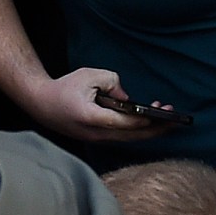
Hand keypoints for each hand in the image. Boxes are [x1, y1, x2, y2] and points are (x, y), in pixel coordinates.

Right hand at [30, 67, 164, 140]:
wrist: (41, 103)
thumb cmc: (64, 88)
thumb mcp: (90, 75)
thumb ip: (112, 82)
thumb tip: (126, 99)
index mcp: (92, 118)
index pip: (125, 124)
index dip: (146, 121)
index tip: (162, 115)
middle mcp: (96, 134)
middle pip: (132, 137)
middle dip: (156, 129)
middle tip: (174, 120)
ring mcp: (96, 139)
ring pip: (128, 139)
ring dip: (148, 130)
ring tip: (166, 118)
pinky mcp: (96, 138)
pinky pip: (121, 137)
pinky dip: (136, 131)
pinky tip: (148, 122)